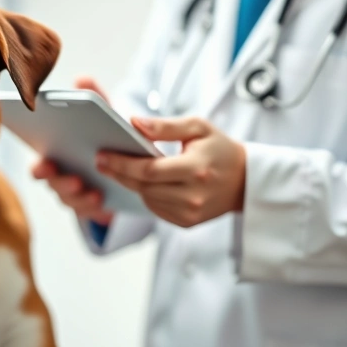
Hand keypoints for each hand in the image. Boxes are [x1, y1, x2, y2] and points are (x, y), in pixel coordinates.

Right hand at [31, 76, 114, 225]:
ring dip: (79, 197)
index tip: (46, 163)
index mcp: (55, 155)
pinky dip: (96, 210)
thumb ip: (93, 99)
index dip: (40, 167)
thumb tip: (82, 78)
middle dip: (60, 182)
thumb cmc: (105, 135)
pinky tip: (106, 204)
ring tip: (93, 191)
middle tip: (73, 179)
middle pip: (53, 185)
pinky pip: (90, 213)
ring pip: (70, 200)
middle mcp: (59, 177)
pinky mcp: (92, 208)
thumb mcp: (103, 116)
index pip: (39, 165)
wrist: (125, 161)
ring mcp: (74, 195)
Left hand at [96, 116, 245, 227]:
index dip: (122, 163)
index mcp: (196, 169)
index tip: (102, 155)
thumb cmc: (220, 149)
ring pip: (147, 198)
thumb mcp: (198, 127)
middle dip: (120, 173)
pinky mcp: (187, 223)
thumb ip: (165, 126)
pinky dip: (147, 195)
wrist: (246, 181)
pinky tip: (146, 182)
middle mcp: (193, 195)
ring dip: (133, 183)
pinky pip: (156, 209)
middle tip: (101, 161)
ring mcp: (190, 213)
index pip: (149, 170)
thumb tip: (134, 123)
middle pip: (143, 186)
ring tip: (122, 168)